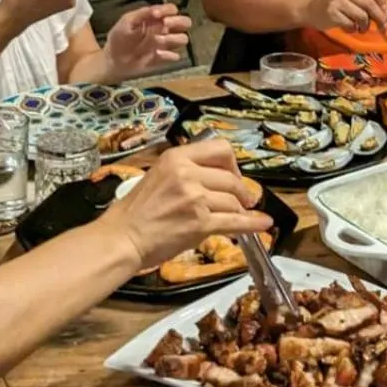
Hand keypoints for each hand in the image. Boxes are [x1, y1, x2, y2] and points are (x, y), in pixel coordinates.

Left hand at [102, 4, 192, 76]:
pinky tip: (156, 54)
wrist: (113, 61)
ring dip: (173, 38)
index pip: (172, 9)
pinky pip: (175, 56)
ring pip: (183, 38)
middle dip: (177, 22)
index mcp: (156, 18)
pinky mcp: (164, 59)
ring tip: (157, 41)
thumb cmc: (119, 38)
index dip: (168, 10)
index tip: (156, 15)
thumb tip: (158, 10)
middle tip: (164, 25)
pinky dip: (168, 55)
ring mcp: (165, 45)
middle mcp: (164, 30)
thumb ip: (142, 14)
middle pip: (185, 22)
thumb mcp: (126, 21)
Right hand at [103, 139, 272, 267]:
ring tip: (240, 215)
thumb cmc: (136, 211)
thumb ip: (187, 170)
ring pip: (234, 201)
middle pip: (231, 178)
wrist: (123, 238)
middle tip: (243, 200)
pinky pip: (236, 221)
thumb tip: (218, 175)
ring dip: (241, 210)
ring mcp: (195, 199)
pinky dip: (253, 224)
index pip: (220, 148)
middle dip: (241, 190)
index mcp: (176, 158)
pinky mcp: (201, 223)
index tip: (233, 176)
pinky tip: (263, 224)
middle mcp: (187, 174)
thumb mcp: (158, 175)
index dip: (233, 163)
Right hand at [303, 0, 386, 33]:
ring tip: (361, 29)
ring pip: (362, 16)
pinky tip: (348, 28)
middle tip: (383, 28)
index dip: (384, 3)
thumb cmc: (333, 2)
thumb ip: (365, 0)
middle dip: (380, 18)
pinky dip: (352, 29)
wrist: (308, 7)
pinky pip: (350, 24)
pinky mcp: (332, 13)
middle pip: (370, 4)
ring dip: (365, 26)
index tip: (386, 14)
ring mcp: (338, 1)